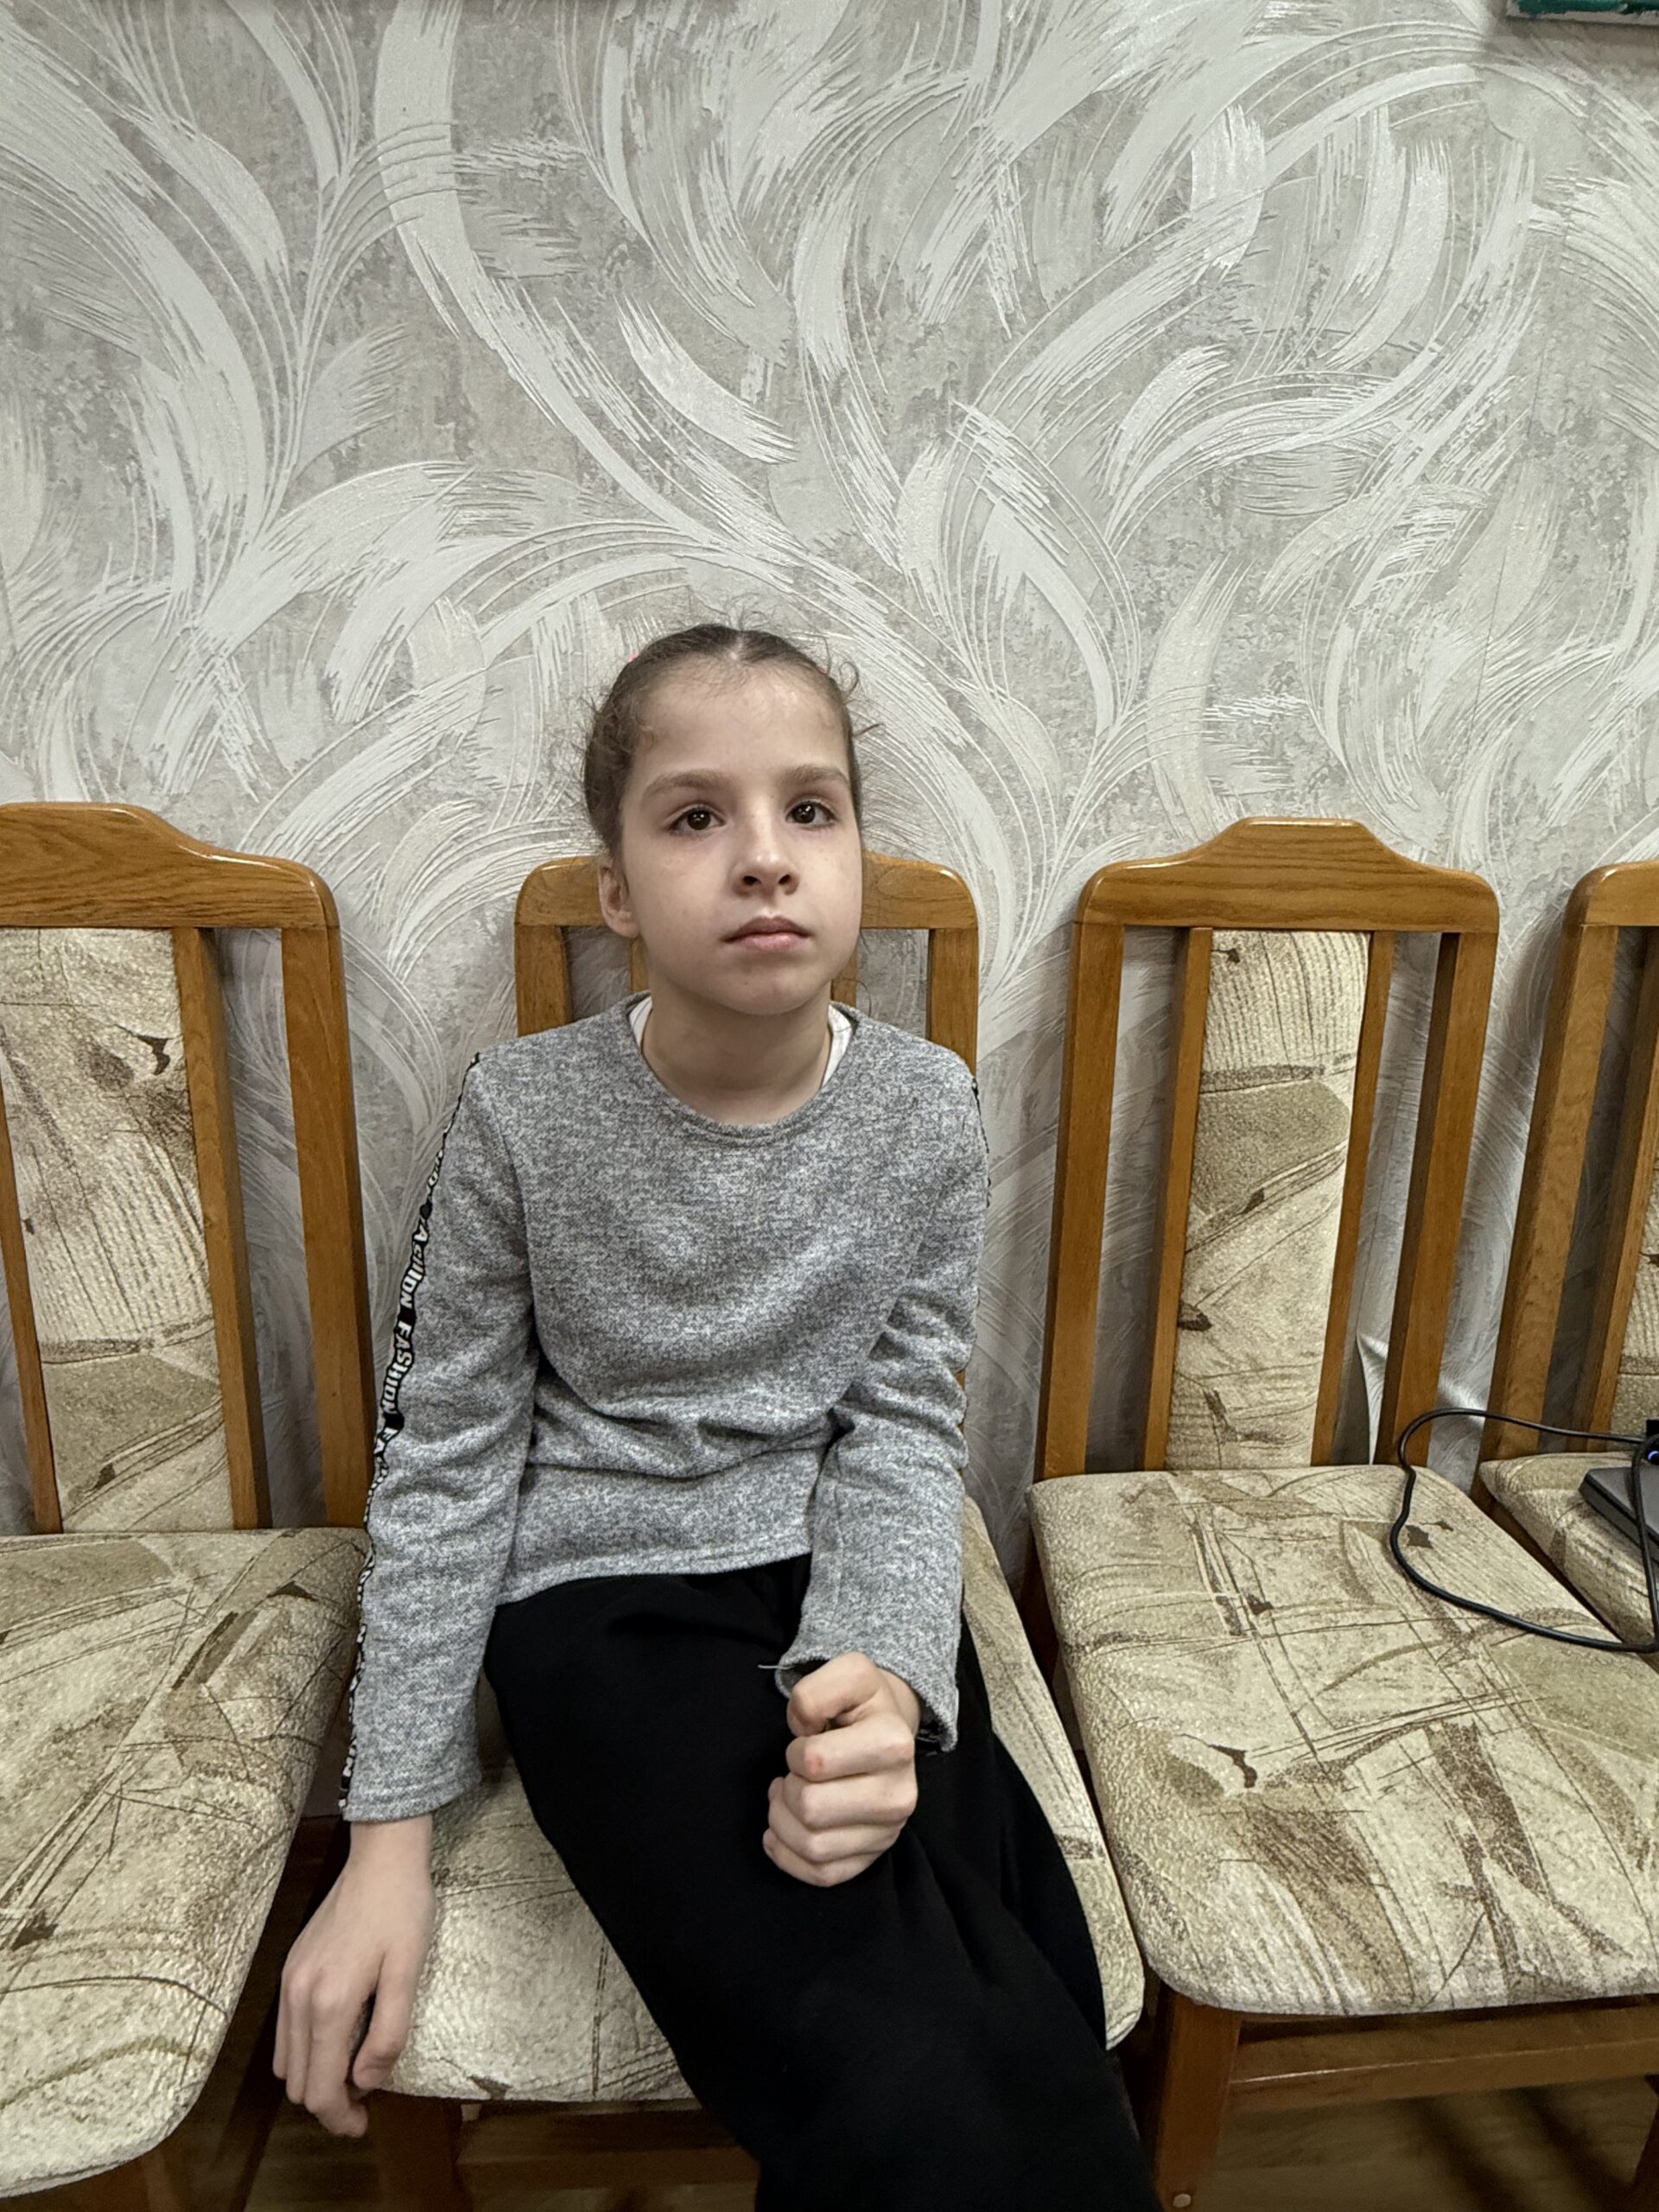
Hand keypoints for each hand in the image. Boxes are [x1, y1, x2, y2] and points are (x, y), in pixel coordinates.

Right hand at [273, 1818, 435, 2135]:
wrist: (381, 1857)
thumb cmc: (401, 1910)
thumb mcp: (408, 1972)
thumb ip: (388, 2034)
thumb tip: (366, 2082)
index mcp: (329, 2004)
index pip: (320, 2088)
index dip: (340, 2118)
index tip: (363, 2124)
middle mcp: (298, 1997)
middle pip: (297, 2082)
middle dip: (327, 2101)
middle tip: (365, 2100)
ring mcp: (289, 1982)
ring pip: (286, 2060)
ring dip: (314, 2076)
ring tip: (353, 2070)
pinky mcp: (290, 1969)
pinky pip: (286, 2030)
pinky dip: (306, 2049)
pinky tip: (339, 2036)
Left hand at [764, 1651, 921, 1886]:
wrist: (889, 1731)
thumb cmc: (862, 1706)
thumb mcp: (848, 1674)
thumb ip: (818, 1689)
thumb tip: (804, 1729)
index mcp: (894, 1744)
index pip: (815, 1762)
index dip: (796, 1750)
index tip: (807, 1742)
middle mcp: (900, 1796)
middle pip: (810, 1809)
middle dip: (788, 1787)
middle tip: (794, 1773)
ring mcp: (888, 1833)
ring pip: (811, 1847)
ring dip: (782, 1820)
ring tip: (788, 1797)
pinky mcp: (873, 1857)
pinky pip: (821, 1875)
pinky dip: (789, 1856)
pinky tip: (782, 1832)